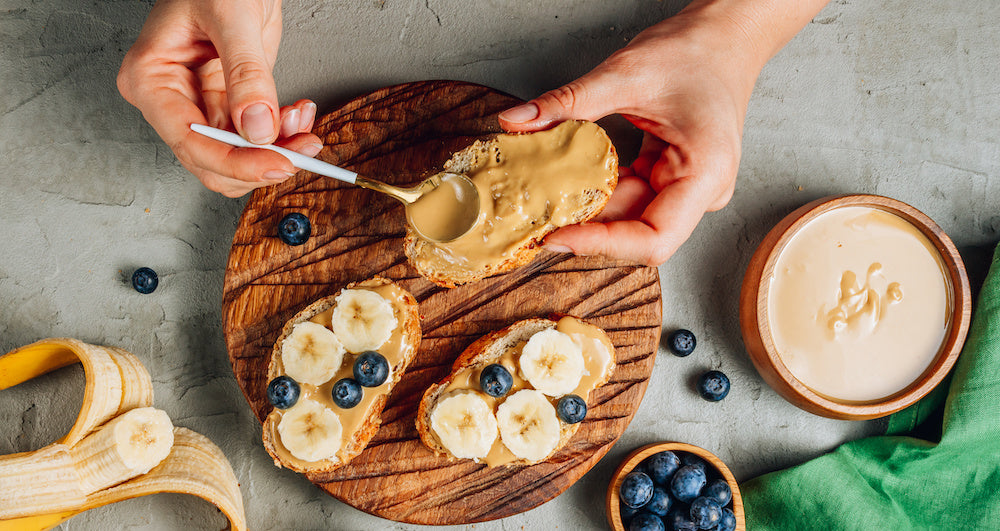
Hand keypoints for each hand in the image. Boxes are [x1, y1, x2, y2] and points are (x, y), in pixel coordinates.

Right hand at [117, 0, 322, 196]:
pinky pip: (255, 137)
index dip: (235, 162)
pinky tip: (299, 112)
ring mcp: (201, 102)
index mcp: (151, 79)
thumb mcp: (232, 17)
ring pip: (238, 154)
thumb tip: (256, 128)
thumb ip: (246, 73)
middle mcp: (171, 98)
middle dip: (259, 160)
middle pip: (212, 160)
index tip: (277, 163)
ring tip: (304, 122)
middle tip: (301, 149)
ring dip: (278, 148)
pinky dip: (283, 133)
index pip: (190, 142)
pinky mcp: (230, 101)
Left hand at [499, 1, 825, 265]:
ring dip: (585, 213)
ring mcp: (684, 188)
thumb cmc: (695, 52)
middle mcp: (699, 191)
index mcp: (705, 174)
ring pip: (627, 218)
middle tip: (535, 222)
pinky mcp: (667, 178)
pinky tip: (564, 187)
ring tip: (541, 206)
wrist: (723, 37)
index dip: (602, 244)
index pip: (653, 239)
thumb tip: (516, 120)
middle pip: (636, 233)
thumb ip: (569, 102)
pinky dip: (595, 193)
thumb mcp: (625, 74)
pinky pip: (627, 197)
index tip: (558, 237)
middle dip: (585, 228)